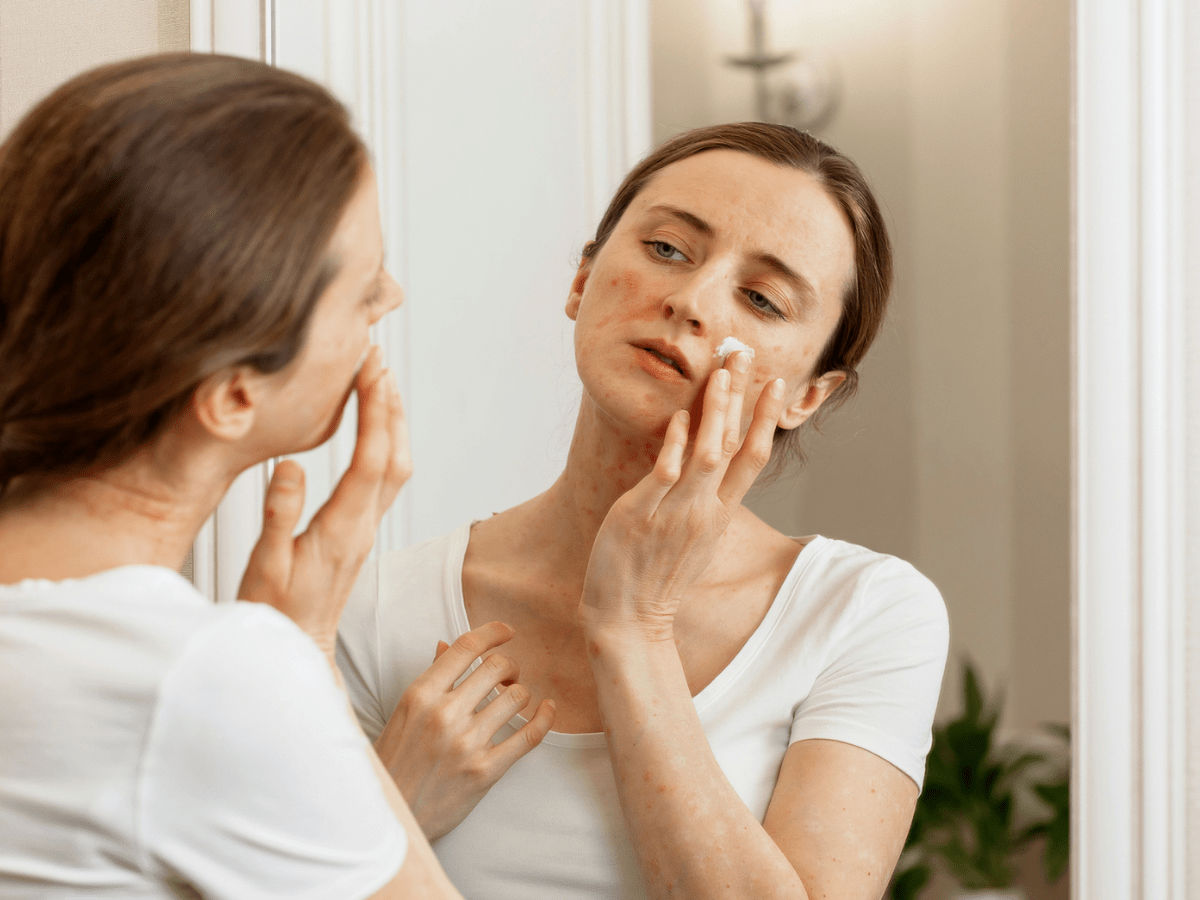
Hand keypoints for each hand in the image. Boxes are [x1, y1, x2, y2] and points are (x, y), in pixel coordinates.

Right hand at [238, 346, 409, 663]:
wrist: (295, 649)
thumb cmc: (274, 614)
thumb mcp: (265, 566)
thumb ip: (278, 516)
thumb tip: (290, 467)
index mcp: (342, 530)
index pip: (370, 459)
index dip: (374, 411)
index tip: (371, 370)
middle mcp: (363, 527)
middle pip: (394, 457)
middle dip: (389, 406)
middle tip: (379, 361)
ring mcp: (365, 530)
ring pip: (395, 467)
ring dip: (392, 423)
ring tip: (381, 382)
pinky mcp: (358, 533)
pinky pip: (384, 480)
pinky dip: (384, 444)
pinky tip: (373, 428)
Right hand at [375, 621, 555, 840]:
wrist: (389, 815)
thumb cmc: (395, 761)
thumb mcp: (403, 714)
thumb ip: (430, 679)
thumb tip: (446, 645)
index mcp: (421, 695)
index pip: (466, 648)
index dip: (493, 633)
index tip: (506, 631)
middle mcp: (445, 714)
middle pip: (497, 667)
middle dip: (509, 666)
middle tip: (507, 676)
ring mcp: (467, 743)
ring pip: (516, 697)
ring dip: (521, 692)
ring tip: (513, 699)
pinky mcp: (486, 770)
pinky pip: (530, 735)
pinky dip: (545, 718)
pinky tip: (547, 710)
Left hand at [578, 352, 785, 641]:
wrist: (628, 619)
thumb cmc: (655, 579)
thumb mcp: (691, 540)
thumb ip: (702, 503)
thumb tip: (707, 468)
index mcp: (719, 515)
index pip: (753, 458)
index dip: (766, 419)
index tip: (777, 384)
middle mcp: (704, 511)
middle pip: (735, 446)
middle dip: (743, 398)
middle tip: (747, 355)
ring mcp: (675, 512)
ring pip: (707, 454)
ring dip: (716, 412)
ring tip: (722, 372)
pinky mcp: (642, 515)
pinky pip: (664, 473)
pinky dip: (675, 444)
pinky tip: (680, 417)